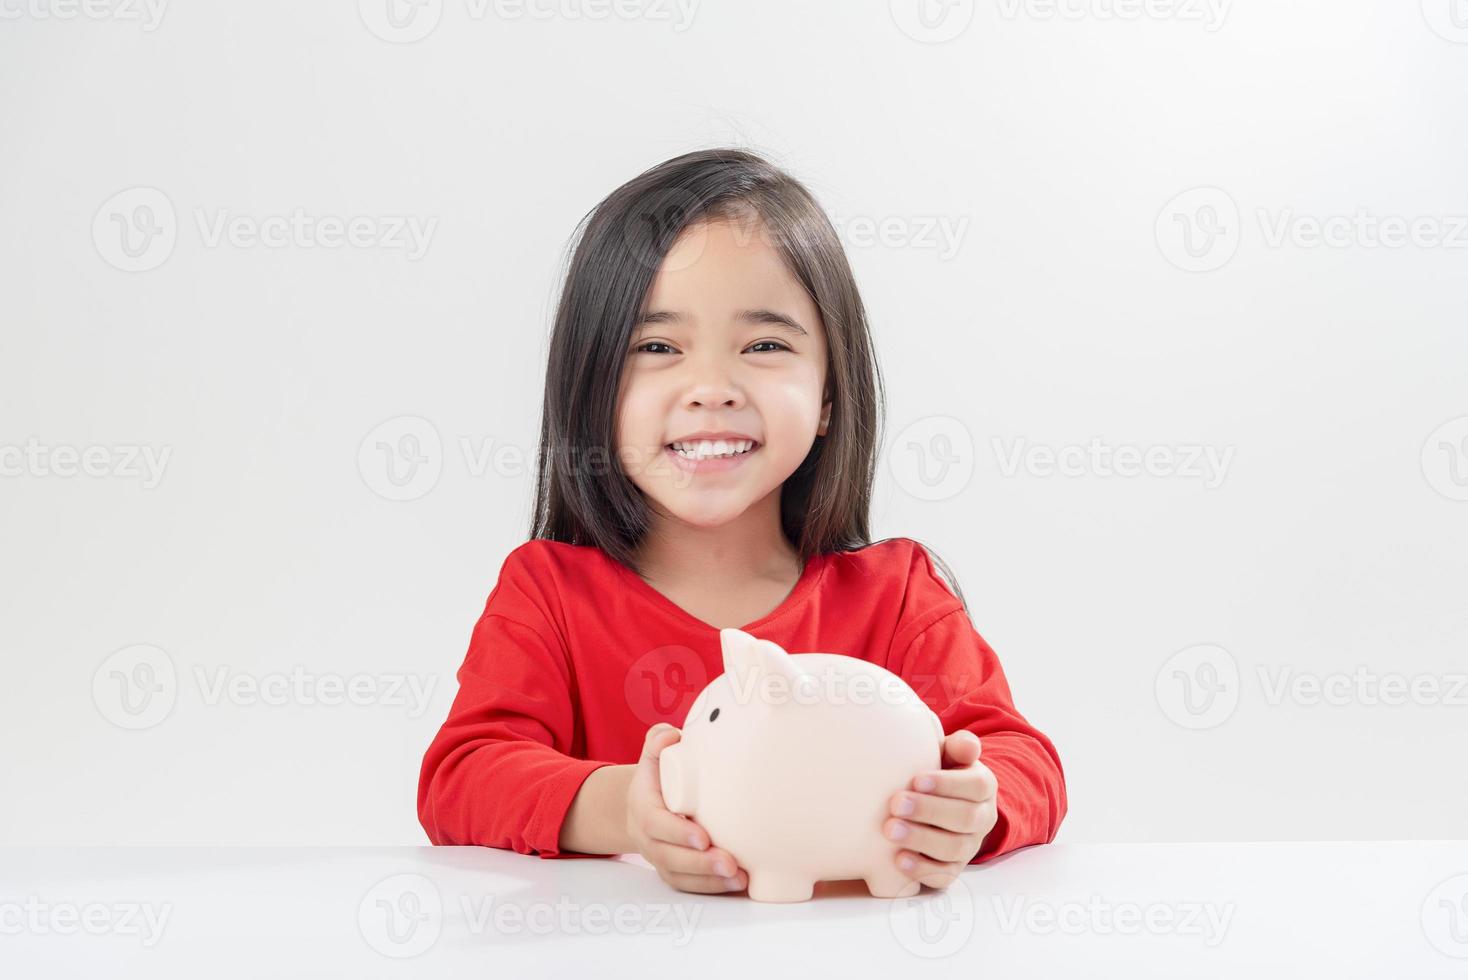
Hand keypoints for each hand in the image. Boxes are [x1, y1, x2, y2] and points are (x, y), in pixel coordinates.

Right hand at [627, 723, 747, 894]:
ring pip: (680, 877)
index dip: (677, 832)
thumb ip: (659, 741)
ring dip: (710, 881)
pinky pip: (689, 886)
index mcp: (643, 807)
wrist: (644, 804)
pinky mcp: (675, 871)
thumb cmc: (657, 776)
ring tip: (739, 878)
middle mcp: (648, 838)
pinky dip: (712, 888)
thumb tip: (673, 736)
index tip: (703, 837)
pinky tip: (738, 884)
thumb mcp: (653, 755)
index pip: (656, 824)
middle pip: (669, 858)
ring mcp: (660, 858)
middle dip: (700, 864)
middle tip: (729, 864)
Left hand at [884, 730, 997, 889]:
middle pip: (966, 818)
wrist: (939, 801)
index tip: (916, 780)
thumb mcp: (950, 754)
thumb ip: (959, 747)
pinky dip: (921, 869)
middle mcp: (983, 817)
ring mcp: (970, 845)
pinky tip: (898, 860)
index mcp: (984, 786)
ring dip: (921, 840)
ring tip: (890, 830)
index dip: (947, 785)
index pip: (976, 786)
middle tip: (896, 804)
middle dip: (929, 811)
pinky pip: (944, 874)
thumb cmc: (940, 771)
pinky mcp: (954, 867)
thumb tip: (968, 746)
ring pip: (955, 848)